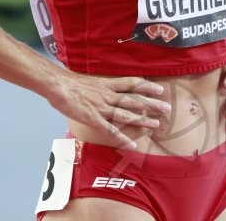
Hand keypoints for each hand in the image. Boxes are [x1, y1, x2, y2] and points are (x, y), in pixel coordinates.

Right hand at [48, 71, 170, 149]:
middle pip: (134, 99)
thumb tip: (106, 87)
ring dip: (142, 120)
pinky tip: (132, 144)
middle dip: (151, 104)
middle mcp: (108, 95)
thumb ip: (100, 86)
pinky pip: (111, 130)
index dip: (147, 86)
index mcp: (107, 84)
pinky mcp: (94, 119)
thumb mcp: (89, 80)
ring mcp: (102, 108)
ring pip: (126, 114)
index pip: (132, 83)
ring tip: (156, 125)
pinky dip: (122, 137)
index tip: (159, 89)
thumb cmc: (69, 82)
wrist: (58, 85)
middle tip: (167, 108)